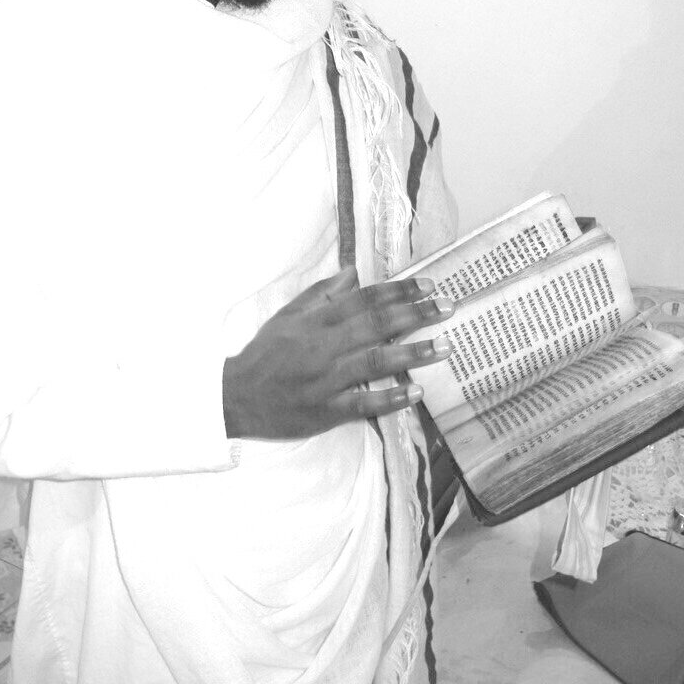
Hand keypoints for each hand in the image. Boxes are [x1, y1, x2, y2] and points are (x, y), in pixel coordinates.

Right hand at [222, 266, 453, 440]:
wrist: (235, 396)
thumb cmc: (264, 354)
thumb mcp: (287, 315)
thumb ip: (321, 294)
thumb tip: (353, 272)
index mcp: (316, 321)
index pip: (363, 300)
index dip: (398, 291)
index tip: (428, 284)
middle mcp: (324, 346)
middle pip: (376, 325)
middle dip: (415, 314)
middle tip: (449, 307)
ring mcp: (326, 380)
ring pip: (375, 361)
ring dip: (413, 352)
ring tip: (446, 345)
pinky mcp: (325, 411)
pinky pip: (362, 404)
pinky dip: (390, 398)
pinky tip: (417, 392)